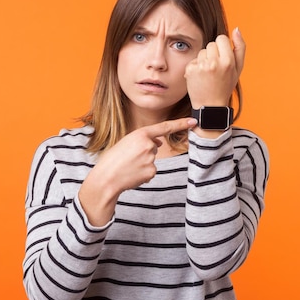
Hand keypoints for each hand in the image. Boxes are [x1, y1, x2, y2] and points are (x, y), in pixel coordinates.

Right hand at [79, 117, 196, 225]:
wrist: (106, 179)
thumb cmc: (112, 160)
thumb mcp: (125, 143)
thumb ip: (143, 140)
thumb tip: (159, 143)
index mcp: (140, 134)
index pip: (164, 127)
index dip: (180, 124)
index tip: (193, 121)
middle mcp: (148, 145)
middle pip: (154, 147)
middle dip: (145, 152)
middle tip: (128, 158)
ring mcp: (151, 159)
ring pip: (152, 159)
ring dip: (143, 163)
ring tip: (128, 166)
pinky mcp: (151, 172)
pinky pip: (150, 171)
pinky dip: (143, 173)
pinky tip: (132, 174)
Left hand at [184, 27, 245, 107]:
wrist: (210, 106)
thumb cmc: (225, 86)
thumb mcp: (238, 68)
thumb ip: (240, 48)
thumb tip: (236, 29)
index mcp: (228, 61)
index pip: (221, 38)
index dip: (222, 47)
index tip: (222, 59)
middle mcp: (214, 62)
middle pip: (211, 44)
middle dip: (213, 54)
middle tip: (215, 70)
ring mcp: (201, 67)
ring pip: (201, 52)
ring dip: (204, 60)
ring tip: (208, 74)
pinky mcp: (190, 70)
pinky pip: (193, 60)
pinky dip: (195, 68)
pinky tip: (199, 78)